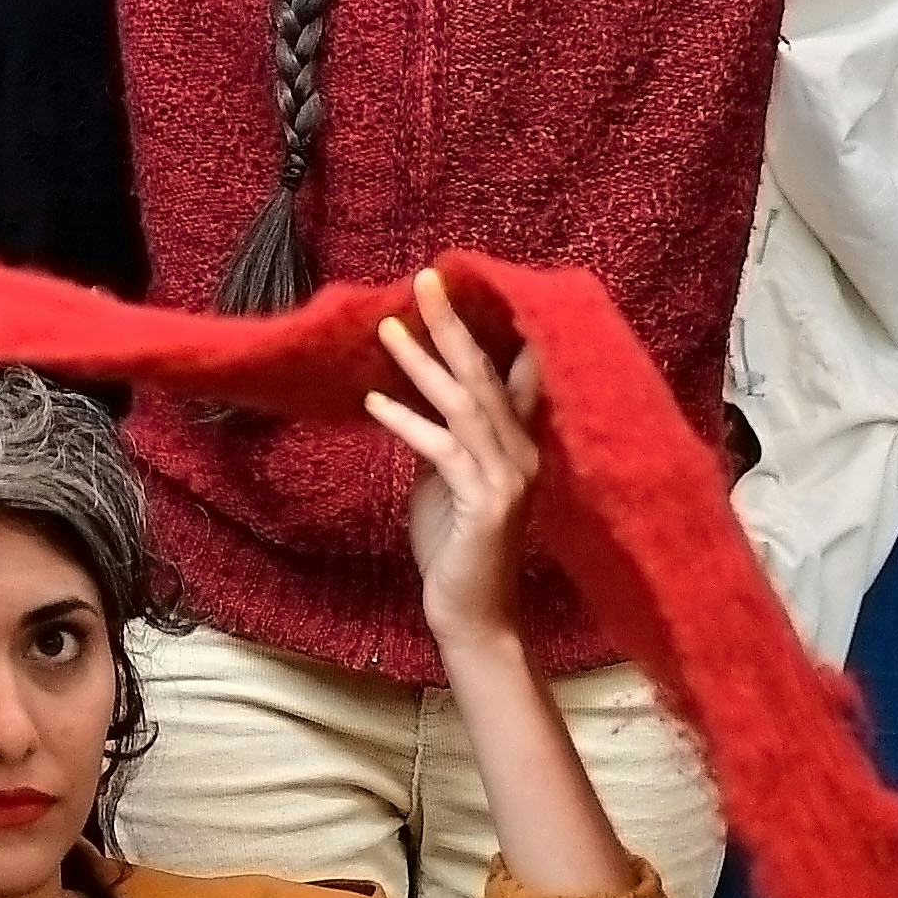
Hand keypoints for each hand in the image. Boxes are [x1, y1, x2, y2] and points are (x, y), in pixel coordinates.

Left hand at [367, 267, 548, 655]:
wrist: (472, 617)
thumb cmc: (457, 548)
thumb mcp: (448, 481)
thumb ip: (446, 438)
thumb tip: (418, 396)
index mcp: (517, 444)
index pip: (511, 373)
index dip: (490, 327)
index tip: (462, 283)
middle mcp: (522, 454)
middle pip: (487, 374)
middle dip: (453, 325)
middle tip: (425, 280)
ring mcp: (509, 479)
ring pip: (466, 404)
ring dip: (424, 363)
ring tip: (388, 329)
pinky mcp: (487, 504)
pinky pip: (444, 451)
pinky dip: (408, 423)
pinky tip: (375, 403)